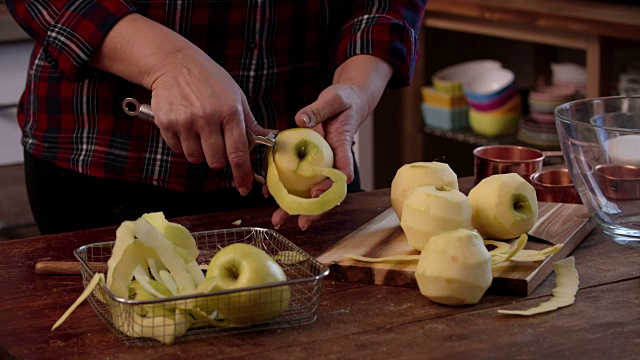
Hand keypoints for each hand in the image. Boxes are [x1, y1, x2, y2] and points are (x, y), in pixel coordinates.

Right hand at [90, 13, 269, 195]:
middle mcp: (207, 118)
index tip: (245, 187)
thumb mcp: (236, 97)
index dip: (242, 174)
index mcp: (230, 112)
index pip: (238, 153)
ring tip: (200, 133)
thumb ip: (250, 123)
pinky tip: (186, 127)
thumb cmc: (210, 80)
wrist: (174, 63)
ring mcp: (185, 121)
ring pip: (196, 158)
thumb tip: (270, 140)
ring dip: (200, 152)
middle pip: (215, 161)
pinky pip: (178, 149)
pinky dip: (183, 145)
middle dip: (219, 160)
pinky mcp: (166, 123)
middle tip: (217, 145)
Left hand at [270, 55, 392, 229]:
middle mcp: (334, 160)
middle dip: (315, 209)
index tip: (316, 193)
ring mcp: (323, 164)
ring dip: (298, 206)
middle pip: (328, 191)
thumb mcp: (333, 99)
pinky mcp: (313, 162)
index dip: (331, 186)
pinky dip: (289, 190)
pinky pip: (302, 179)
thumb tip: (300, 120)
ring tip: (279, 219)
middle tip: (301, 222)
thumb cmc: (344, 100)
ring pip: (313, 190)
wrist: (349, 100)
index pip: (343, 172)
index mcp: (342, 147)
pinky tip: (274, 199)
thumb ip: (318, 110)